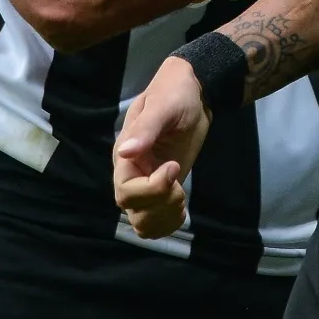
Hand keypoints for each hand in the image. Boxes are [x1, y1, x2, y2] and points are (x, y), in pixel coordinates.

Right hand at [113, 57, 212, 239]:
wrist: (193, 95)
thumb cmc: (175, 94)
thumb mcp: (163, 106)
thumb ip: (146, 128)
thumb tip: (125, 150)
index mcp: (125, 153)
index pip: (125, 190)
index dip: (151, 188)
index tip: (173, 167)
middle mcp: (130, 173)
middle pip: (132, 209)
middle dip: (160, 204)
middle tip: (180, 187)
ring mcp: (144, 184)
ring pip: (141, 222)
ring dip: (164, 218)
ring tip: (181, 197)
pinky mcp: (160, 191)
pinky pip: (154, 222)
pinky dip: (167, 224)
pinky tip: (181, 208)